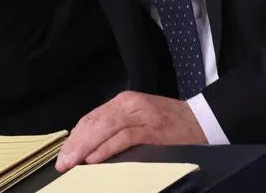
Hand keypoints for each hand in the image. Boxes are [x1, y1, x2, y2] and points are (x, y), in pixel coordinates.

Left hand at [56, 91, 206, 171]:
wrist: (203, 120)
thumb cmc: (169, 123)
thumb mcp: (138, 118)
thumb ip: (116, 126)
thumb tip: (90, 146)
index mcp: (123, 101)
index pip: (91, 118)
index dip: (75, 137)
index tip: (64, 153)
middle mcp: (128, 104)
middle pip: (94, 123)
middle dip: (75, 145)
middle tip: (62, 163)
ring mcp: (140, 116)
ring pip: (104, 130)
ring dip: (85, 148)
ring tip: (72, 163)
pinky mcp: (152, 130)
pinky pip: (123, 138)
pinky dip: (106, 149)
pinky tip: (94, 160)